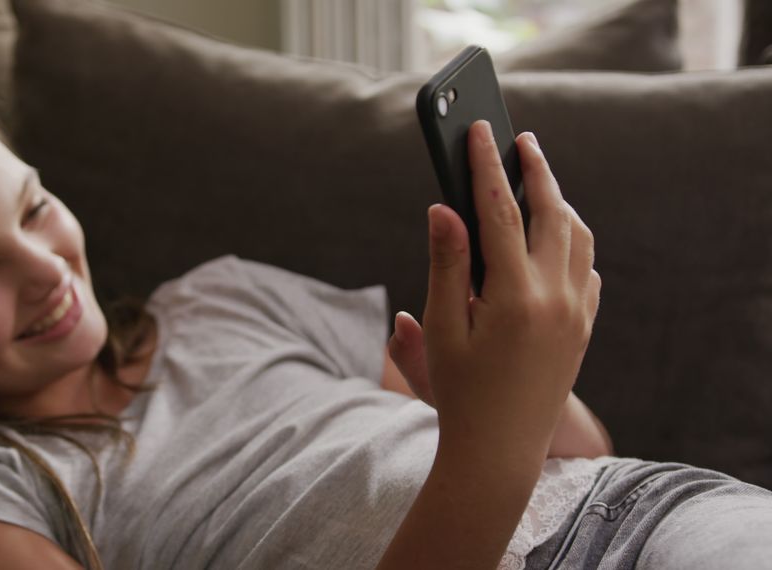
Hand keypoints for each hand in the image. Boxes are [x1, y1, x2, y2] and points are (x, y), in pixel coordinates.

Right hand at [389, 121, 600, 451]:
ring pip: (577, 236)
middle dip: (535, 169)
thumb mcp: (443, 327)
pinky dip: (572, 240)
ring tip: (537, 180)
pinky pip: (587, 267)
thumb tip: (445, 207)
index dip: (485, 165)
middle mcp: (554, 297)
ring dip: (558, 202)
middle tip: (519, 138)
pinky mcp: (584, 327)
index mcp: (513, 295)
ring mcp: (576, 311)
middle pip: (550, 211)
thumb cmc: (459, 390)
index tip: (478, 130)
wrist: (500, 448)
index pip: (499, 210)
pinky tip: (554, 236)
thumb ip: (446, 263)